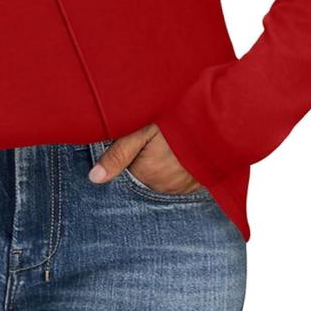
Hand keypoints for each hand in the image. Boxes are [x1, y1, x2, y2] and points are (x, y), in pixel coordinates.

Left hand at [88, 123, 203, 193]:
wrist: (216, 124)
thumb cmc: (176, 121)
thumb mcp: (142, 131)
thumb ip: (118, 154)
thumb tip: (94, 178)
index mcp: (145, 173)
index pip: (125, 168)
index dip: (129, 152)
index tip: (139, 139)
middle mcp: (162, 186)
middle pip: (143, 175)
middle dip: (145, 160)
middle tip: (157, 139)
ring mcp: (180, 188)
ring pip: (160, 179)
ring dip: (161, 166)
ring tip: (170, 145)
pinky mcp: (195, 187)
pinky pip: (178, 182)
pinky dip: (176, 170)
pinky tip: (180, 154)